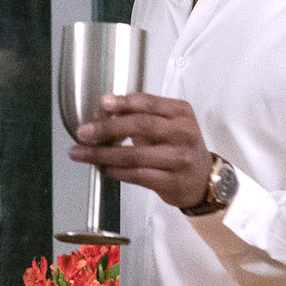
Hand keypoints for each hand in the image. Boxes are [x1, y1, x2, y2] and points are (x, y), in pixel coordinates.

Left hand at [72, 92, 213, 209]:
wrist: (203, 179)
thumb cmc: (180, 148)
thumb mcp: (169, 125)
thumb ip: (142, 116)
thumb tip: (104, 113)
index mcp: (181, 113)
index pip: (149, 103)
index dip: (124, 103)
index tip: (103, 103)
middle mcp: (183, 133)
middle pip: (140, 126)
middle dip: (107, 129)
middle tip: (83, 133)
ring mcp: (180, 159)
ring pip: (135, 155)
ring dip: (104, 154)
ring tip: (82, 153)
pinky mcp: (173, 181)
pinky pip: (139, 175)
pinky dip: (118, 172)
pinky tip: (104, 169)